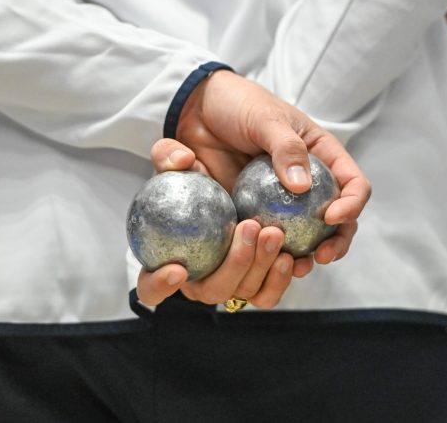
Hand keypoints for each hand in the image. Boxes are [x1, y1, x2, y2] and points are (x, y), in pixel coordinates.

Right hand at [134, 140, 313, 308]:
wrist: (228, 159)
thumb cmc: (197, 165)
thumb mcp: (177, 154)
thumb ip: (169, 155)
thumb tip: (183, 161)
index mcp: (168, 259)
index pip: (152, 287)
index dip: (159, 286)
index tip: (178, 269)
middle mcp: (201, 276)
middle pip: (212, 291)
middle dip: (232, 267)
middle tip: (249, 227)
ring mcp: (232, 278)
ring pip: (246, 291)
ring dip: (261, 268)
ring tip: (274, 233)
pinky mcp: (261, 273)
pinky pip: (270, 287)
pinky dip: (281, 276)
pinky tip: (294, 253)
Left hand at [177, 70, 370, 265]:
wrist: (198, 110)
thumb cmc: (238, 104)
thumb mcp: (265, 118)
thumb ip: (286, 148)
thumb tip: (302, 187)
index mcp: (322, 157)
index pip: (352, 183)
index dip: (351, 204)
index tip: (331, 217)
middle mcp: (310, 184)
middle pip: (337, 220)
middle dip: (336, 242)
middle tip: (321, 255)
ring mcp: (283, 203)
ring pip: (306, 237)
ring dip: (306, 257)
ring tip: (296, 267)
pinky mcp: (255, 214)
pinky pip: (269, 239)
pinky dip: (270, 255)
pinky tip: (264, 264)